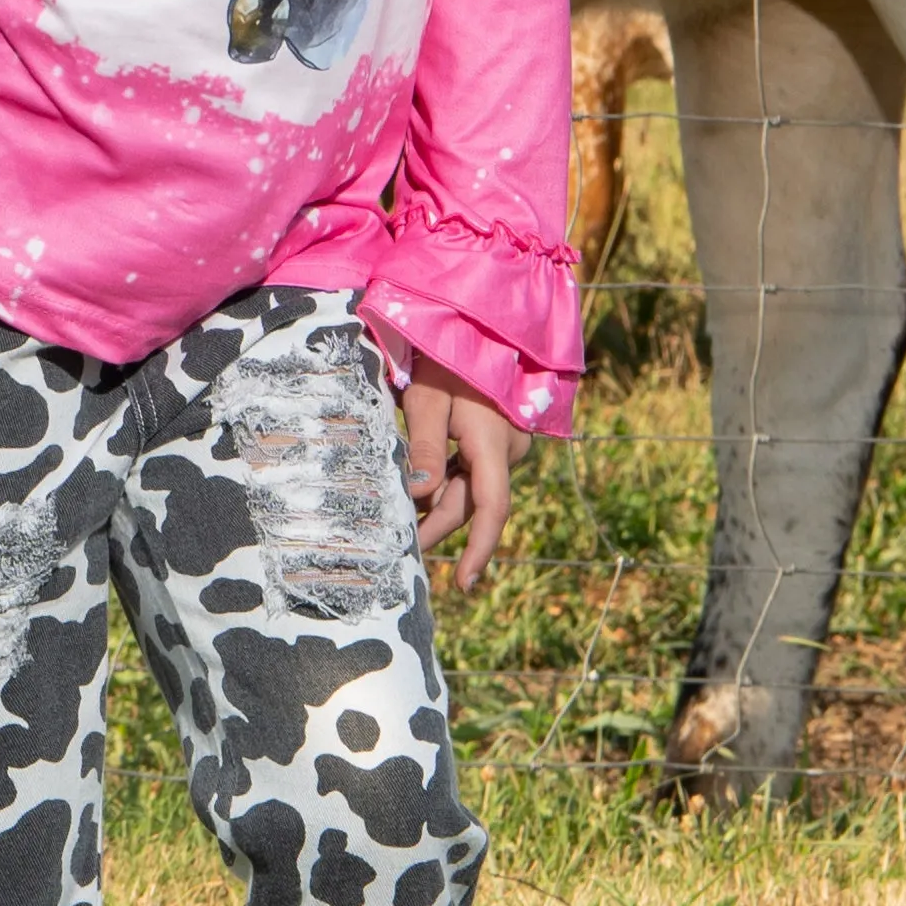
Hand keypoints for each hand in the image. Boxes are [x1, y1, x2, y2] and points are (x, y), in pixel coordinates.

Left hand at [403, 356, 523, 591]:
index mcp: (493, 443)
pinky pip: (474, 470)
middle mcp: (508, 450)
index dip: (480, 550)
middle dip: (436, 525)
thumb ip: (425, 446)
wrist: (484, 321)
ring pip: (471, 487)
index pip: (491, 509)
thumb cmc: (451, 354)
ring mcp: (506, 443)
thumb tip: (418, 496)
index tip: (463, 584)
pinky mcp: (497, 437)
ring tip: (401, 516)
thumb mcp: (429, 397)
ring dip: (439, 503)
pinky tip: (419, 487)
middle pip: (472, 503)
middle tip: (398, 543)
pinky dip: (447, 482)